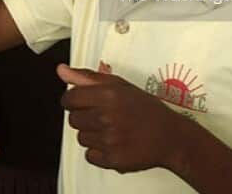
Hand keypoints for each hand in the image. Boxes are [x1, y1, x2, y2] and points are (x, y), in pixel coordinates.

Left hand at [58, 64, 184, 173]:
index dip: (73, 101)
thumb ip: (87, 78)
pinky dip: (98, 152)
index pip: (70, 99)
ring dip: (91, 134)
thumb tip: (61, 70)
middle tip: (102, 116)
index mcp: (108, 95)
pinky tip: (113, 143)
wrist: (170, 137)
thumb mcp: (119, 86)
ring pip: (81, 138)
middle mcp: (107, 117)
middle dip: (84, 117)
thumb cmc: (146, 109)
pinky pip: (90, 156)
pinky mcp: (112, 159)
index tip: (80, 102)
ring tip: (110, 130)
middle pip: (73, 120)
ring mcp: (109, 140)